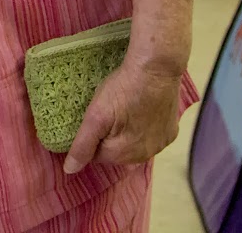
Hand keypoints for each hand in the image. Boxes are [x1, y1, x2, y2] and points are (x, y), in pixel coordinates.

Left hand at [63, 63, 181, 174]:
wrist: (156, 69)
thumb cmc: (122, 90)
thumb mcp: (95, 116)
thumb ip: (82, 145)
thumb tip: (69, 171)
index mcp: (125, 155)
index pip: (97, 156)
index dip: (91, 137)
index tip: (93, 118)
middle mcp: (146, 155)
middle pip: (117, 152)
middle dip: (108, 136)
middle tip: (107, 112)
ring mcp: (162, 144)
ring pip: (134, 145)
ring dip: (126, 133)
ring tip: (123, 110)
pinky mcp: (171, 132)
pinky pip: (151, 136)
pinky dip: (143, 128)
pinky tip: (140, 111)